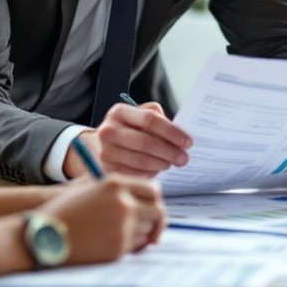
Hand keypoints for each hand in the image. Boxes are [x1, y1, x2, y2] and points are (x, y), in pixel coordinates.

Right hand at [39, 174, 166, 264]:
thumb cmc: (67, 208)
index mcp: (116, 184)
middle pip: (157, 211)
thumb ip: (118, 187)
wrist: (45, 234)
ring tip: (121, 232)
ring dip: (141, 233)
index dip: (154, 199)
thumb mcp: (90, 187)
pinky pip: (136, 246)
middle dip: (156, 220)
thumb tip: (146, 197)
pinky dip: (131, 245)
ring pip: (148, 231)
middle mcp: (123, 204)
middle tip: (151, 225)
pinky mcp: (118, 247)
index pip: (153, 190)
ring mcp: (122, 227)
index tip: (152, 206)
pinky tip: (114, 241)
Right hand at [66, 103, 192, 178]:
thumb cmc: (127, 130)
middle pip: (147, 142)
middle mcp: (108, 130)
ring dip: (162, 164)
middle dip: (170, 152)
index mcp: (119, 112)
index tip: (188, 142)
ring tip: (171, 164)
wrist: (98, 146)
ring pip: (142, 161)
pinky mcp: (106, 169)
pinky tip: (156, 170)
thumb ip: (156, 118)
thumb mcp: (138, 116)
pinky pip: (135, 174)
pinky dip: (150, 174)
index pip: (150, 119)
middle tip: (184, 158)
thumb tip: (178, 132)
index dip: (172, 132)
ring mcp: (105, 151)